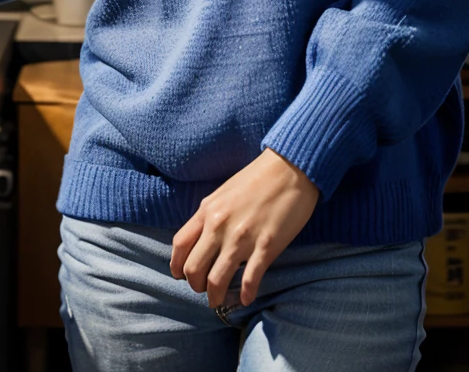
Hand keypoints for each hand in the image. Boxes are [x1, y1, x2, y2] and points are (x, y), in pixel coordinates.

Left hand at [170, 148, 319, 307]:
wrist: (291, 167)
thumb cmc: (258, 177)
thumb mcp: (224, 192)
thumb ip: (210, 214)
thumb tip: (202, 238)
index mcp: (207, 210)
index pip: (180, 246)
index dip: (177, 266)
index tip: (182, 275)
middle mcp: (219, 226)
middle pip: (193, 269)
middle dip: (196, 285)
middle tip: (204, 289)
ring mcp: (242, 238)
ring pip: (216, 280)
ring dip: (215, 297)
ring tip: (219, 300)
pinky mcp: (266, 247)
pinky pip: (249, 280)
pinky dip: (245, 295)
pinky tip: (246, 298)